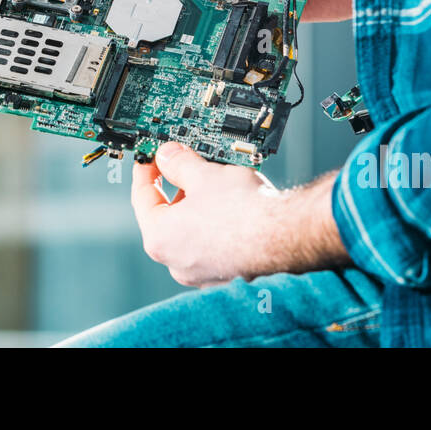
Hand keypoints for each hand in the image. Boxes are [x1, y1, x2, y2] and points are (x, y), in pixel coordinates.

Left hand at [132, 142, 347, 286]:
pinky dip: (217, 224)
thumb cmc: (245, 212)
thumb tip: (168, 155)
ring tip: (217, 182)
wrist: (288, 235)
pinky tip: (232, 205)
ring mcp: (203, 272)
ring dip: (199, 205)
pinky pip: (214, 243)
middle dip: (178, 187)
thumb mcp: (204, 173)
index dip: (146, 169)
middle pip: (167, 214)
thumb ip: (178, 162)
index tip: (152, 156)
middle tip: (187, 163)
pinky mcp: (228, 274)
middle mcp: (177, 262)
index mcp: (160, 239)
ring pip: (192, 230)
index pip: (141, 196)